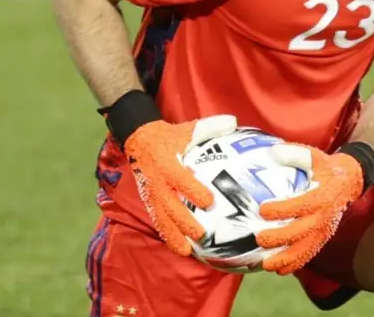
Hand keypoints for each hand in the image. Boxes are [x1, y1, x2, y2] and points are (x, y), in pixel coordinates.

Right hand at [123, 114, 237, 255]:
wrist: (139, 139)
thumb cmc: (170, 136)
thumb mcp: (188, 128)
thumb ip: (210, 127)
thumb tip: (234, 123)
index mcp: (167, 163)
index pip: (181, 179)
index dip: (193, 190)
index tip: (209, 202)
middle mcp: (157, 182)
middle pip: (170, 205)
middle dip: (183, 221)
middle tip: (201, 234)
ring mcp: (151, 193)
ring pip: (161, 218)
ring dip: (173, 235)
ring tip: (186, 251)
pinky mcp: (148, 200)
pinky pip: (157, 220)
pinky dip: (166, 234)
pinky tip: (179, 248)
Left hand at [255, 144, 365, 274]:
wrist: (351, 181)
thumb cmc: (328, 168)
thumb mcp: (315, 156)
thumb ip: (295, 154)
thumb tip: (271, 153)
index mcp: (322, 196)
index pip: (300, 205)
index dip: (281, 209)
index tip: (262, 210)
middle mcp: (324, 215)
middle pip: (301, 231)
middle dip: (279, 238)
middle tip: (259, 239)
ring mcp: (325, 228)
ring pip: (305, 248)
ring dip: (286, 258)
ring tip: (266, 264)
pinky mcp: (324, 236)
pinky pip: (310, 253)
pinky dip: (295, 263)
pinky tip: (279, 270)